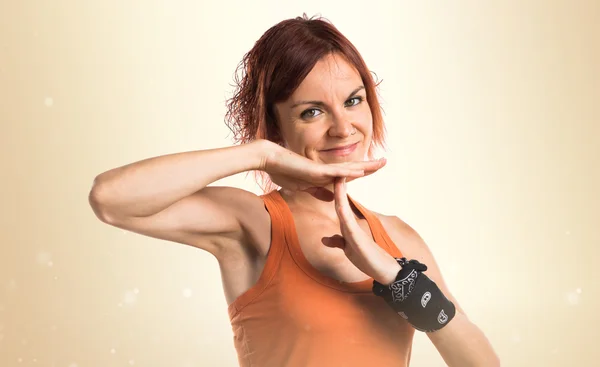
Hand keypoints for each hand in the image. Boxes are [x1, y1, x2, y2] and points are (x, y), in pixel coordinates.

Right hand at [262, 142, 385, 192]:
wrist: (271, 161)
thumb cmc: (284, 172)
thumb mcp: (305, 187)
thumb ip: (318, 192)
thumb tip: (331, 198)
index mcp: (324, 175)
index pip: (348, 174)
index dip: (362, 171)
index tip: (374, 169)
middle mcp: (327, 170)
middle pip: (353, 168)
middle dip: (369, 166)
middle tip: (385, 162)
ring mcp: (323, 169)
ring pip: (348, 168)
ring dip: (365, 166)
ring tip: (380, 163)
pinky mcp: (316, 170)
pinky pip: (336, 172)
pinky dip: (349, 171)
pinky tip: (361, 170)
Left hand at [326, 177, 400, 283]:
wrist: (385, 271)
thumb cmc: (368, 260)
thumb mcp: (348, 250)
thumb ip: (337, 242)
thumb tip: (324, 239)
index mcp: (347, 227)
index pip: (338, 205)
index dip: (333, 192)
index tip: (326, 178)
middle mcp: (351, 225)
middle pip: (341, 202)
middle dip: (337, 186)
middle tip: (333, 168)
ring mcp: (355, 230)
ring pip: (344, 208)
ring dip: (341, 192)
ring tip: (338, 176)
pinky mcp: (358, 238)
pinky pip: (348, 222)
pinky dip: (344, 211)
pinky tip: (340, 203)